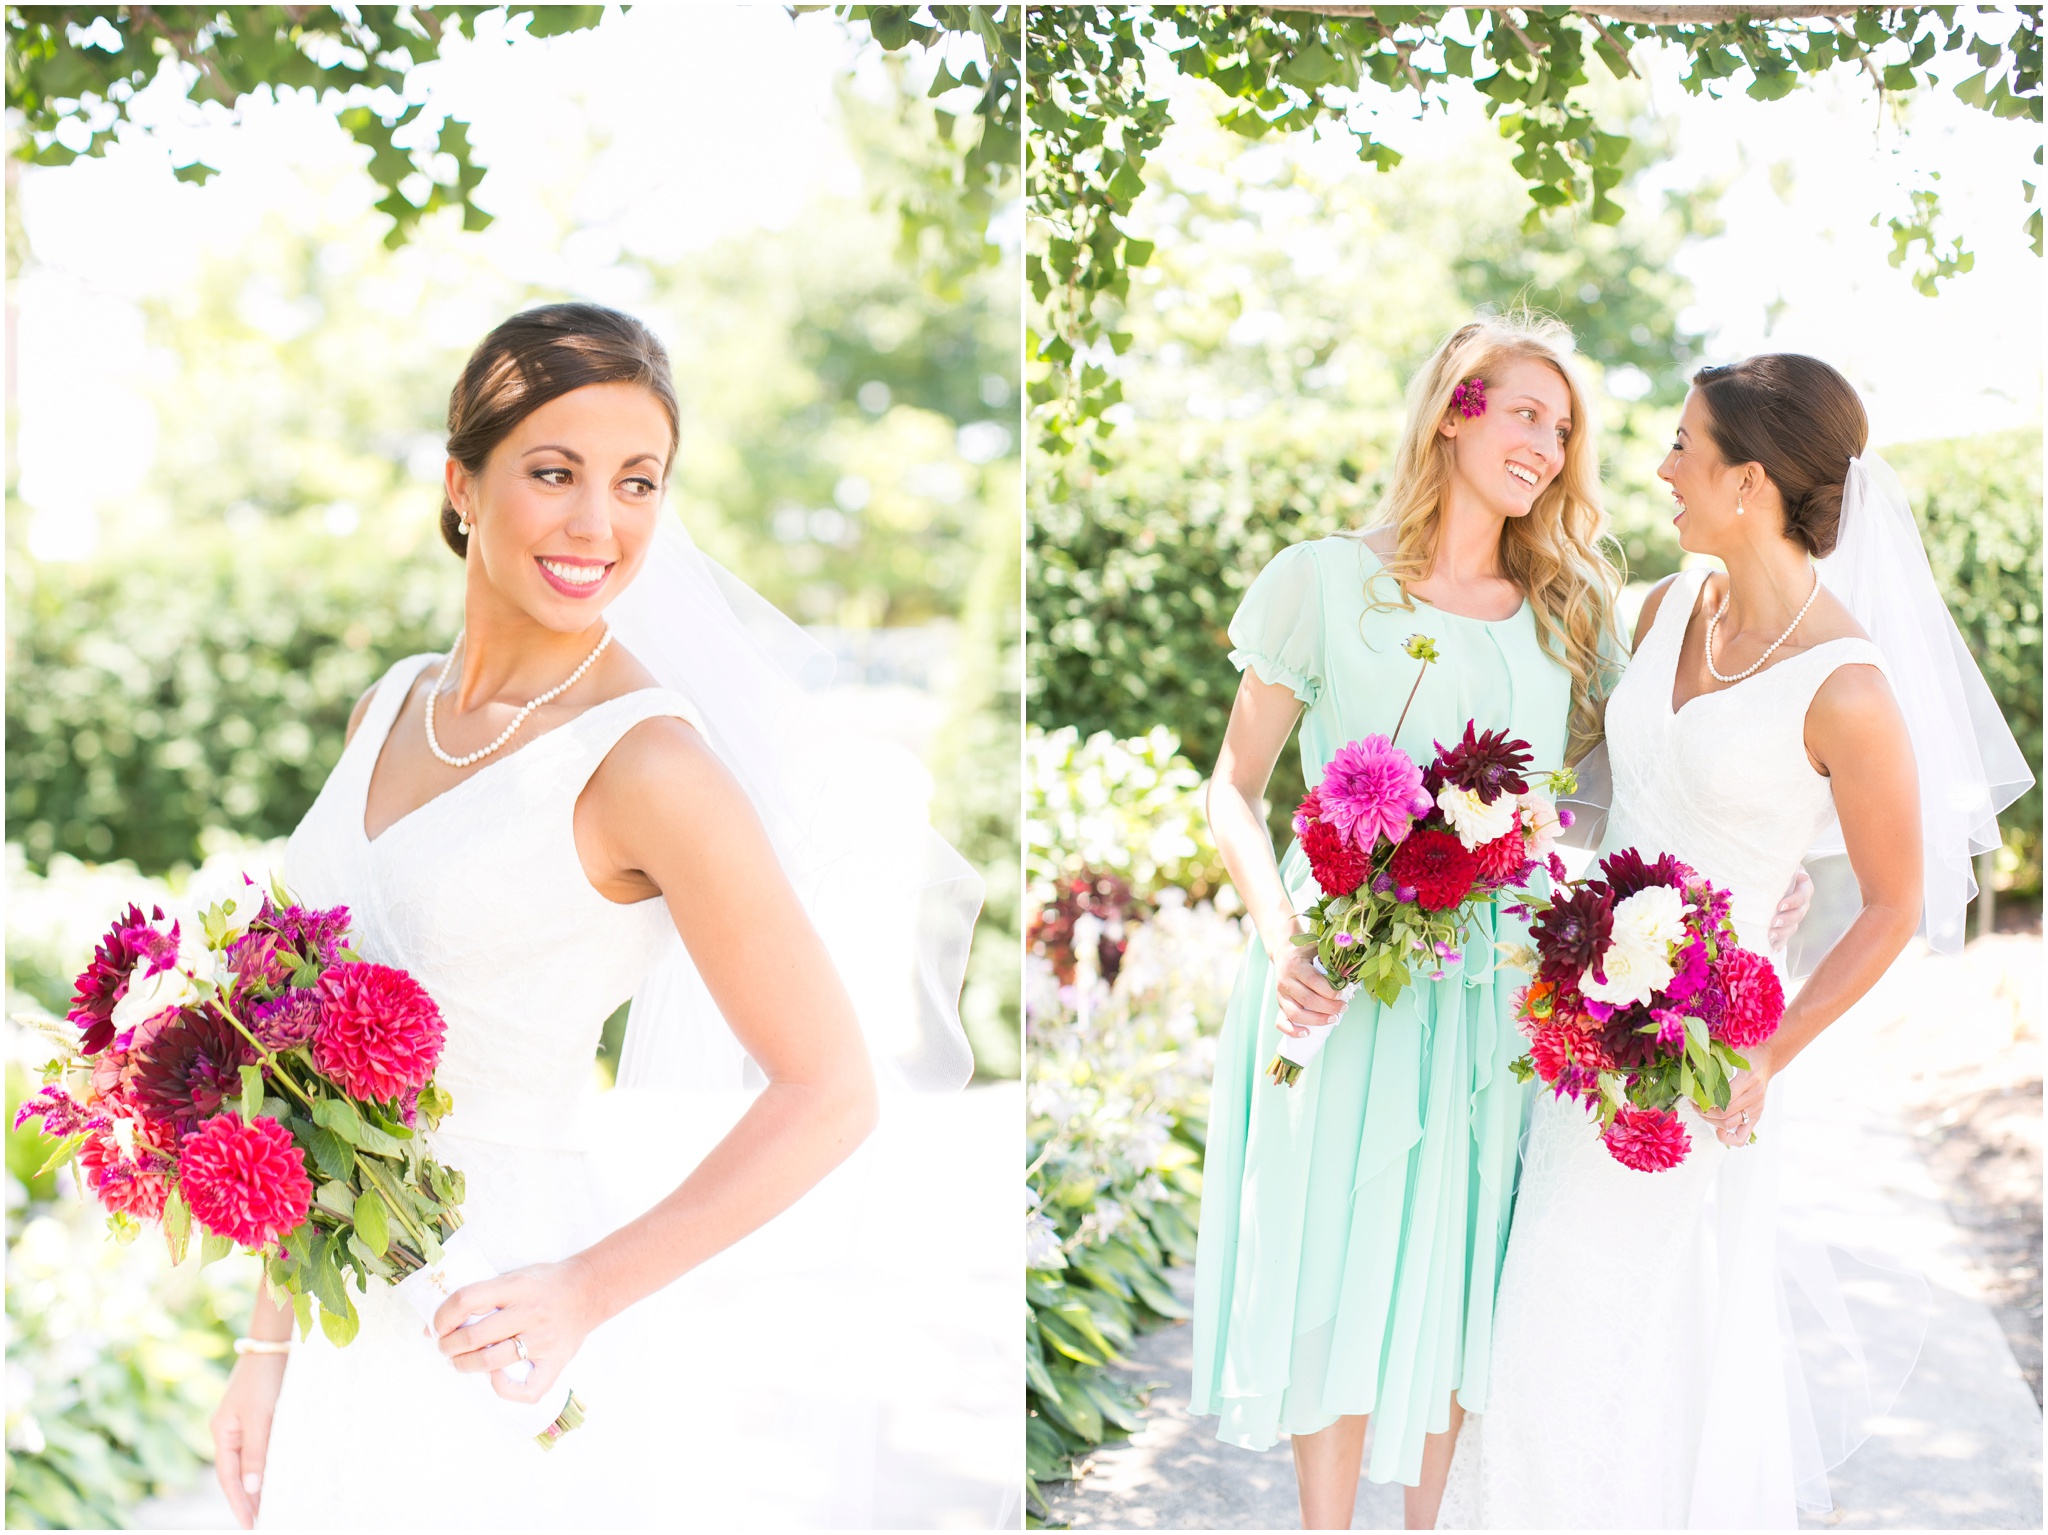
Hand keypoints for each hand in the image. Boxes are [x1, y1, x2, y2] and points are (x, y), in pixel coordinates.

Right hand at [211, 1351, 286, 1529]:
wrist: (273, 1343)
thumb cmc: (263, 1377)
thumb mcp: (260, 1416)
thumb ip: (256, 1452)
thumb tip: (251, 1487)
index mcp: (223, 1433)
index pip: (229, 1477)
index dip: (239, 1502)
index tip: (249, 1524)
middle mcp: (230, 1431)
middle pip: (236, 1473)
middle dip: (247, 1498)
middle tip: (260, 1522)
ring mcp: (244, 1423)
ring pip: (250, 1462)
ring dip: (258, 1483)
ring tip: (269, 1506)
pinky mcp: (260, 1415)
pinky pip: (260, 1448)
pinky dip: (266, 1464)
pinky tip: (276, 1475)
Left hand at [434, 1257, 602, 1403]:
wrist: (590, 1289)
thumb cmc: (544, 1283)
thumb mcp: (512, 1277)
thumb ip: (478, 1297)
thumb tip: (430, 1328)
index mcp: (518, 1286)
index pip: (467, 1300)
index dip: (442, 1317)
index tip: (436, 1326)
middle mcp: (531, 1312)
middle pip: (475, 1336)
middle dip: (448, 1346)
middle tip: (444, 1347)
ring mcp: (545, 1340)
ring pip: (491, 1362)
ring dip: (465, 1366)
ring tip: (460, 1362)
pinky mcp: (557, 1361)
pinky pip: (526, 1390)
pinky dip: (504, 1389)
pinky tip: (494, 1378)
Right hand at [1272, 943, 1345, 1037]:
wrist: (1283, 951)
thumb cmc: (1306, 951)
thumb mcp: (1318, 948)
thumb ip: (1332, 959)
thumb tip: (1353, 974)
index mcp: (1296, 965)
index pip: (1314, 981)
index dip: (1330, 992)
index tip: (1343, 995)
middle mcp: (1286, 981)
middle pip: (1307, 1000)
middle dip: (1329, 1008)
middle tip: (1343, 1008)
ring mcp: (1281, 994)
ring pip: (1296, 1013)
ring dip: (1316, 1020)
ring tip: (1333, 1019)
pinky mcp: (1279, 1004)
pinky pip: (1281, 1022)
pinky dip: (1292, 1031)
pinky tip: (1306, 1033)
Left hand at [1697, 1043, 1774, 1146]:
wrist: (1767, 1060)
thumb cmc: (1747, 1054)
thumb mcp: (1733, 1049)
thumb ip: (1715, 1051)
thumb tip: (1696, 1050)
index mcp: (1749, 1079)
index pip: (1724, 1099)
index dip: (1705, 1101)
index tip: (1692, 1095)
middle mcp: (1754, 1097)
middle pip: (1724, 1114)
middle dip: (1703, 1111)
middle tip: (1693, 1103)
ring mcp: (1756, 1108)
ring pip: (1729, 1124)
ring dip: (1710, 1121)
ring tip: (1701, 1111)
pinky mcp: (1756, 1116)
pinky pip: (1743, 1136)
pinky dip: (1729, 1139)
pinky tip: (1718, 1131)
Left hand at [1768, 867, 1813, 950]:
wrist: (1770, 876)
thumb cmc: (1774, 867)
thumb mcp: (1779, 864)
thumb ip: (1783, 866)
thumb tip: (1793, 871)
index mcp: (1803, 887)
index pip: (1803, 895)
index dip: (1793, 901)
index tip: (1780, 905)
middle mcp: (1802, 903)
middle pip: (1799, 914)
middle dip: (1787, 920)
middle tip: (1773, 923)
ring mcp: (1794, 916)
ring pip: (1793, 927)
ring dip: (1782, 933)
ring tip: (1769, 935)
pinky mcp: (1785, 926)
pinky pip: (1785, 938)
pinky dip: (1779, 943)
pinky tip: (1771, 948)